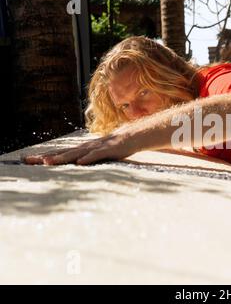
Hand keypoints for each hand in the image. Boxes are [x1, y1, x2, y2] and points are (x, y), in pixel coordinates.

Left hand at [23, 133, 138, 165]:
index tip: (26, 160)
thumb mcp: (95, 153)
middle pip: (62, 152)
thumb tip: (73, 166)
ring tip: (48, 162)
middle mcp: (85, 148)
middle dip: (45, 157)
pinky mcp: (108, 150)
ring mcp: (96, 148)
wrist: (131, 136)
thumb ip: (84, 159)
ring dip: (62, 158)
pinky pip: (96, 155)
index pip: (59, 152)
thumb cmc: (112, 147)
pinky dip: (88, 158)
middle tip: (28, 161)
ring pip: (76, 154)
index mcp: (81, 149)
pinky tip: (79, 162)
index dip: (43, 156)